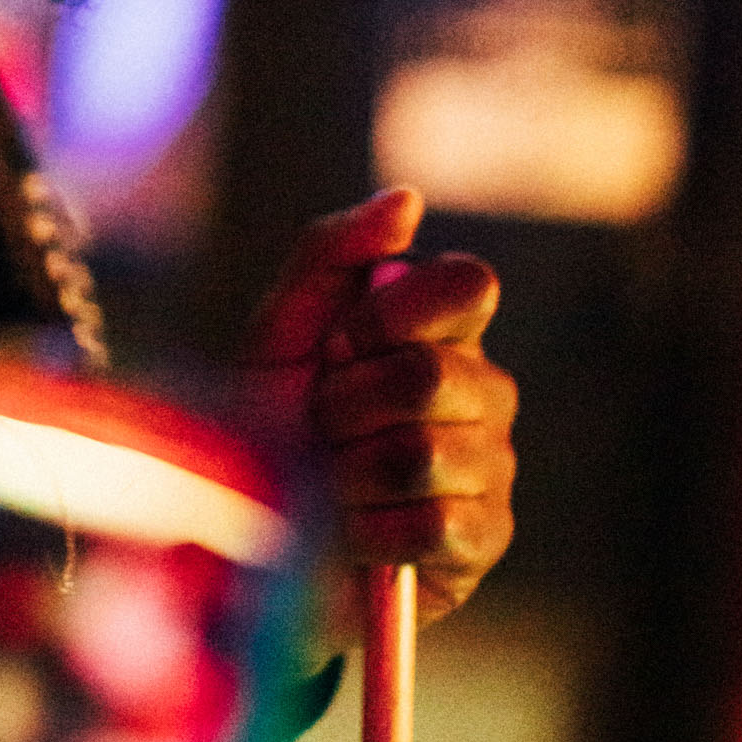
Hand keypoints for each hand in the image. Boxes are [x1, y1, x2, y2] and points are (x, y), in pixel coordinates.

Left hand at [245, 187, 516, 644]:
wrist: (250, 536)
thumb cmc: (270, 424)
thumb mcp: (281, 329)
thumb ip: (333, 253)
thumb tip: (408, 200)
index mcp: (443, 330)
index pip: (469, 284)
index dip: (394, 312)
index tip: (337, 343)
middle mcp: (482, 392)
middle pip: (429, 374)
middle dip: (343, 404)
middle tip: (316, 425)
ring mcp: (492, 467)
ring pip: (422, 452)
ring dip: (345, 472)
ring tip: (327, 483)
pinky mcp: (482, 541)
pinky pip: (431, 523)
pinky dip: (367, 529)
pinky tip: (352, 533)